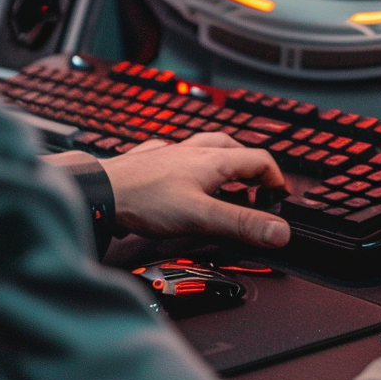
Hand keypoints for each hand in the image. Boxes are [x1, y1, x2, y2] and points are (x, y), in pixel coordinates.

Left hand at [99, 132, 289, 247]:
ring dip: (222, 161)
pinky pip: (178, 154)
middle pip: (234, 150)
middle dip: (251, 168)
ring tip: (225, 180)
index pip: (259, 160)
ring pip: (206, 148)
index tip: (279, 196)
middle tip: (256, 189)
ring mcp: (172, 154)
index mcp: (213, 160)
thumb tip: (279, 231)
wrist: (100, 190)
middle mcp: (194, 151)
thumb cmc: (144, 200)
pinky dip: (190, 163)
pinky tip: (183, 174)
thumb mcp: (201, 217)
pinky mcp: (151, 161)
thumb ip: (241, 224)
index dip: (275, 178)